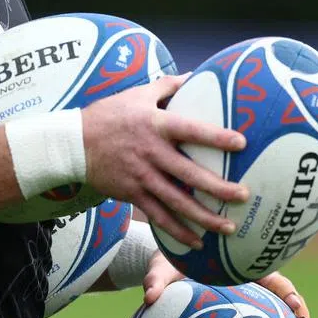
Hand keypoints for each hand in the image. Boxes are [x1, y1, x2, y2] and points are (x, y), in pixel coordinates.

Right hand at [80, 74, 249, 248]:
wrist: (73, 143)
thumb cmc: (109, 114)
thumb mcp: (137, 95)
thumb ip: (167, 86)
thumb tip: (193, 75)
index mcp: (156, 125)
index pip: (190, 130)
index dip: (215, 136)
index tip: (241, 143)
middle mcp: (151, 152)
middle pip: (189, 173)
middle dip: (218, 187)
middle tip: (243, 196)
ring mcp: (141, 176)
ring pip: (177, 201)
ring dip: (203, 216)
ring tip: (228, 227)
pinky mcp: (132, 193)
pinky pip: (158, 216)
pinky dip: (177, 231)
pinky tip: (197, 242)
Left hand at [142, 252, 312, 317]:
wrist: (164, 258)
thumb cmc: (167, 259)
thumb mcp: (161, 267)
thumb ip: (156, 280)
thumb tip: (149, 296)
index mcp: (236, 262)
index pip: (271, 276)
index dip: (288, 292)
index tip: (296, 307)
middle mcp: (246, 274)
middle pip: (282, 290)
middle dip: (298, 308)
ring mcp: (244, 286)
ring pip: (274, 301)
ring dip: (289, 317)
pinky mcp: (237, 295)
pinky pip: (258, 309)